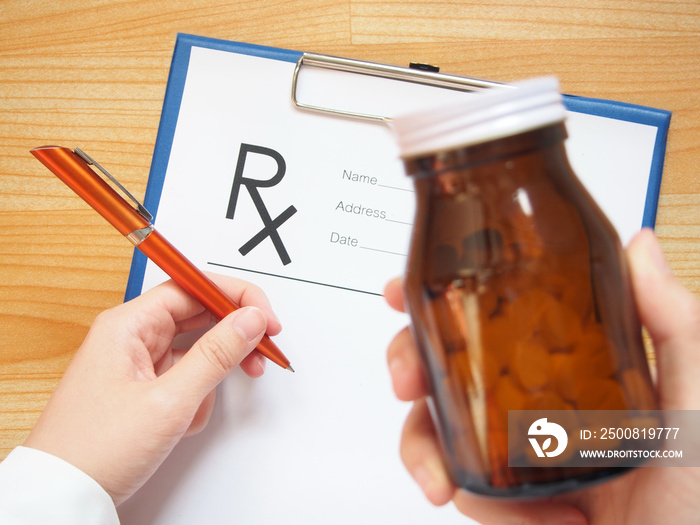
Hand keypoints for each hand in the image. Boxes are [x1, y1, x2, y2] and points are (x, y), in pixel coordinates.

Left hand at [24, 275, 280, 505]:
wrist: (64, 496)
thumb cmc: (95, 450)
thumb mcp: (169, 401)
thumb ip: (216, 356)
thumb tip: (250, 320)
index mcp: (127, 325)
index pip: (192, 287)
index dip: (234, 297)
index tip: (264, 317)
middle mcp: (131, 337)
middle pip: (196, 316)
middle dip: (230, 336)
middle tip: (260, 351)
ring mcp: (137, 363)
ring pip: (193, 350)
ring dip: (210, 374)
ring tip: (203, 402)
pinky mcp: (143, 388)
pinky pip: (183, 377)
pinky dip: (195, 397)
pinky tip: (183, 420)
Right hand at [385, 228, 699, 523]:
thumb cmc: (697, 502)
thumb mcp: (693, 405)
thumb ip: (674, 327)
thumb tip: (640, 244)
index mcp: (568, 369)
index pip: (496, 318)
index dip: (443, 299)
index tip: (404, 291)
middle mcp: (535, 405)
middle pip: (447, 366)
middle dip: (410, 367)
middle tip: (407, 381)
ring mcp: (517, 455)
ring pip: (438, 432)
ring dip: (426, 452)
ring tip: (443, 482)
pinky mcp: (509, 502)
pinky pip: (471, 493)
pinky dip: (490, 512)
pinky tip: (546, 523)